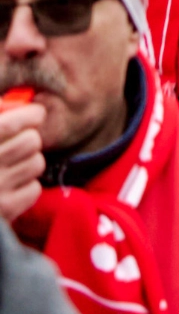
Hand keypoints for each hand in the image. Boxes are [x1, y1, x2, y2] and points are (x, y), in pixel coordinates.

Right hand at [0, 100, 46, 222]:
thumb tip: (14, 103)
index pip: (17, 122)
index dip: (31, 115)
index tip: (34, 114)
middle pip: (32, 140)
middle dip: (27, 141)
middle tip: (15, 147)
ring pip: (36, 163)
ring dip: (27, 164)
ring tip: (8, 169)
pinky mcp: (6, 209)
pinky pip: (34, 189)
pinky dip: (25, 188)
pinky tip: (8, 189)